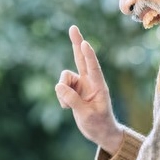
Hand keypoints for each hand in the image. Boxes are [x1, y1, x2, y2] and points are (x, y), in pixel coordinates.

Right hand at [55, 25, 123, 153]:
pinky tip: (68, 108)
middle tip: (73, 27)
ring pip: (64, 79)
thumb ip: (73, 100)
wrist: (100, 132)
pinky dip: (61, 97)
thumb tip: (58, 86)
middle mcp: (90, 81)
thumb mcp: (86, 115)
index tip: (85, 43)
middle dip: (77, 43)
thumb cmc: (98, 124)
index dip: (88, 56)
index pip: (93, 68)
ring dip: (62, 91)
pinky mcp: (73, 89)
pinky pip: (60, 87)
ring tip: (69, 106)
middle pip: (81, 58)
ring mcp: (81, 84)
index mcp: (99, 86)